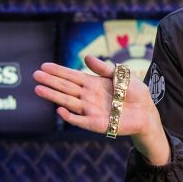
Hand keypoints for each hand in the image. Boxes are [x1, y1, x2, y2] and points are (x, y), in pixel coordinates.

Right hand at [33, 56, 169, 163]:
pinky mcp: (96, 124)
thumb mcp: (122, 76)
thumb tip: (85, 57)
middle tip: (35, 75)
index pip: (72, 76)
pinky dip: (71, 117)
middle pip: (66, 88)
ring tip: (39, 89)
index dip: (58, 71)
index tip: (44, 66)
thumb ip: (104, 68)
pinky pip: (81, 121)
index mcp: (93, 84)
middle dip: (51, 81)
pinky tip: (60, 110)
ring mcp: (90, 110)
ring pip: (68, 102)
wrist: (147, 113)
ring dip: (54, 96)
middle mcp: (88, 97)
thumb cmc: (135, 93)